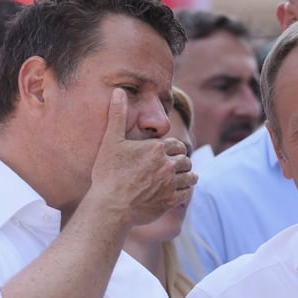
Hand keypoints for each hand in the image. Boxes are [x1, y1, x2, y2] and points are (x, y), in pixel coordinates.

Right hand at [89, 88, 196, 224]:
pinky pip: (187, 194)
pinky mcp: (170, 201)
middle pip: (185, 160)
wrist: (110, 206)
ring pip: (190, 177)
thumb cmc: (108, 173)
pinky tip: (180, 192)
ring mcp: (171, 184)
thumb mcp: (110, 141)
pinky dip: (186, 191)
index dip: (174, 149)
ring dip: (187, 176)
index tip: (171, 153)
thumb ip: (117, 115)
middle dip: (182, 162)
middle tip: (178, 166)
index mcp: (156, 148)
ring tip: (183, 178)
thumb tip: (118, 91)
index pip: (177, 145)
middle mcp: (167, 165)